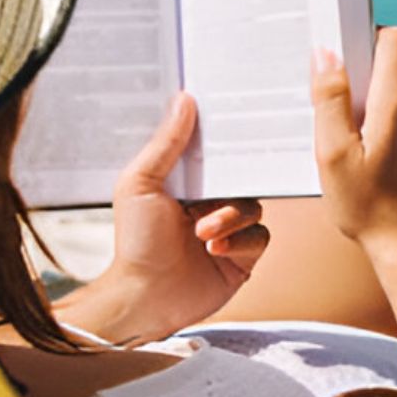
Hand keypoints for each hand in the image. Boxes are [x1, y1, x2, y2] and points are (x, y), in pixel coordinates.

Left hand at [78, 93, 268, 344]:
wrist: (146, 295)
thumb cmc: (136, 241)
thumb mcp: (141, 183)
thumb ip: (166, 143)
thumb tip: (184, 100)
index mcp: (188, 181)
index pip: (216, 152)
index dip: (224, 141)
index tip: (235, 123)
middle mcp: (211, 202)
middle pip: (242, 177)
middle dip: (230, 186)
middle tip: (213, 194)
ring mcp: (230, 230)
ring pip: (253, 207)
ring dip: (229, 218)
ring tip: (203, 232)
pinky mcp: (244, 256)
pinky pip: (260, 237)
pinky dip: (240, 241)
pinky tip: (215, 249)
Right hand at [311, 27, 396, 256]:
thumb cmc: (369, 208)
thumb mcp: (333, 154)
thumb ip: (329, 100)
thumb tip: (326, 54)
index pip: (393, 38)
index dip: (366, 36)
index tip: (342, 57)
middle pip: (390, 72)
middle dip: (360, 87)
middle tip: (334, 123)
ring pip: (396, 104)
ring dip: (371, 117)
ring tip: (351, 155)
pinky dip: (387, 138)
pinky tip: (372, 171)